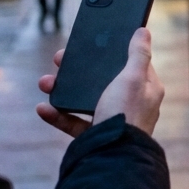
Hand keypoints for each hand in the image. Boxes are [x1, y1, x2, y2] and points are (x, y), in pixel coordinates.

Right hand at [36, 28, 163, 136]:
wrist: (112, 157)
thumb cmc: (126, 114)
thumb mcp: (132, 78)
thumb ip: (138, 54)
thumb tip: (144, 31)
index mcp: (146, 89)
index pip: (131, 64)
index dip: (111, 53)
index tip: (91, 45)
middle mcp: (131, 104)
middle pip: (102, 81)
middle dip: (78, 71)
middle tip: (58, 60)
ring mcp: (112, 120)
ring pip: (84, 100)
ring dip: (62, 90)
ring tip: (45, 83)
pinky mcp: (95, 136)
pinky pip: (74, 122)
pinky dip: (57, 115)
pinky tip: (43, 108)